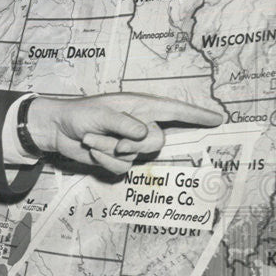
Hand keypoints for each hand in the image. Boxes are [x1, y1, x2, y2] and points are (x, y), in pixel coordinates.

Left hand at [26, 93, 222, 174]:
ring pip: (136, 156)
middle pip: (157, 142)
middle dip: (134, 144)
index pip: (175, 111)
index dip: (197, 115)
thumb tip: (145, 135)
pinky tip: (91, 150)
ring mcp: (130, 144)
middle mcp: (140, 125)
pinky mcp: (118, 159)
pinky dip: (104, 160)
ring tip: (92, 138)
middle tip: (113, 140)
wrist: (57, 130)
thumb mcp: (101, 114)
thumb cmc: (79, 114)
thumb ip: (125, 124)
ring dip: (110, 150)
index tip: (218, 119)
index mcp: (140, 107)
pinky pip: (121, 168)